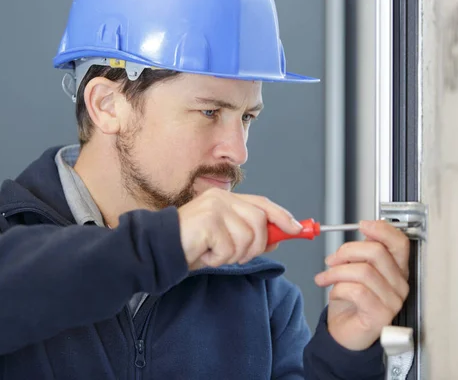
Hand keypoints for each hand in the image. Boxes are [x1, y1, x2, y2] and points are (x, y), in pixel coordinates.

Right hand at [177, 188, 302, 269]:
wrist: (159, 250)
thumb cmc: (191, 245)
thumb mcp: (225, 239)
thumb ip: (249, 234)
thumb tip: (279, 237)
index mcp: (226, 198)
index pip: (262, 203)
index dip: (282, 216)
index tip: (298, 228)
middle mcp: (221, 198)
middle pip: (260, 222)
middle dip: (255, 246)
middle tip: (235, 255)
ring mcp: (215, 208)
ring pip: (247, 238)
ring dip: (233, 255)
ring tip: (214, 253)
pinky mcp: (209, 221)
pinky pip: (230, 248)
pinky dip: (218, 259)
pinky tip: (204, 254)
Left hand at [314, 220, 409, 350]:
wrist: (344, 332)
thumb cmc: (350, 301)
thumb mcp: (353, 269)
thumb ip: (360, 252)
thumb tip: (361, 231)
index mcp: (396, 269)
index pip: (399, 243)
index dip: (381, 229)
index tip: (362, 224)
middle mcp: (399, 284)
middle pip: (377, 252)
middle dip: (347, 251)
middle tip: (332, 260)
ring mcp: (393, 301)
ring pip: (363, 272)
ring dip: (336, 272)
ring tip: (325, 277)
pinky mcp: (381, 316)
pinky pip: (357, 291)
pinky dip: (338, 288)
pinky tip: (334, 293)